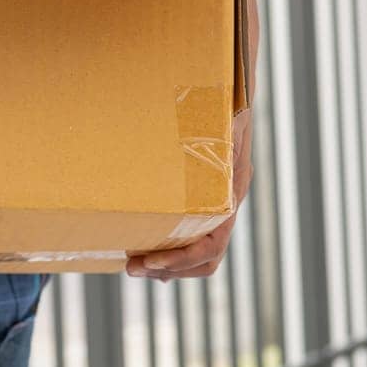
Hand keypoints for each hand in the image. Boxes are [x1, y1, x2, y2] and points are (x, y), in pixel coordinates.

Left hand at [125, 106, 252, 279]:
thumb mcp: (221, 116)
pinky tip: (146, 251)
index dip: (181, 259)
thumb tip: (201, 136)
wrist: (236, 97)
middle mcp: (226, 206)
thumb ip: (213, 134)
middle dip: (169, 269)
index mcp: (231, 194)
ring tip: (133, 265)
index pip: (212, 246)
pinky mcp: (204, 202)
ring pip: (199, 254)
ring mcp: (217, 206)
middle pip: (205, 260)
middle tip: (130, 267)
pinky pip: (192, 238)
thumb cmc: (226, 103)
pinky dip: (170, 250)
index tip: (150, 262)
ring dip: (167, 266)